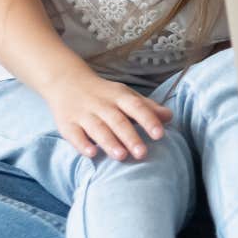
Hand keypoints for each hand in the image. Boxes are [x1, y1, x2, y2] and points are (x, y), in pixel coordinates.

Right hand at [45, 75, 172, 160]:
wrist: (66, 82)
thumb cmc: (104, 94)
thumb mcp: (126, 95)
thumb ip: (147, 107)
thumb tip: (170, 117)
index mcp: (119, 96)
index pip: (136, 106)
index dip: (148, 120)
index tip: (160, 135)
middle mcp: (102, 104)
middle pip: (118, 121)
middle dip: (130, 137)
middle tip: (142, 154)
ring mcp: (83, 114)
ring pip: (97, 128)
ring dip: (109, 142)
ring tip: (121, 156)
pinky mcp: (67, 124)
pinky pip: (74, 134)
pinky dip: (82, 144)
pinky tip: (92, 154)